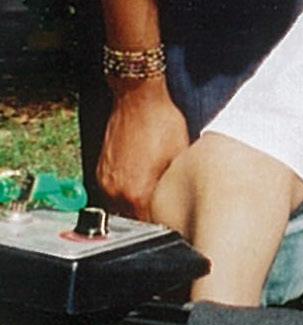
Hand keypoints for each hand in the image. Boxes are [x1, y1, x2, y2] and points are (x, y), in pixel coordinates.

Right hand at [97, 81, 190, 218]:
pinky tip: (140, 183)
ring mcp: (105, 181)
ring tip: (152, 198)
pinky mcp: (101, 170)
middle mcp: (115, 192)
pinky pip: (113, 192)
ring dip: (134, 207)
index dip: (162, 225)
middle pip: (132, 220)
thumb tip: (179, 204)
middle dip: (147, 218)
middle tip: (164, 213)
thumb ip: (174, 189)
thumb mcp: (179, 158)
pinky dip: (125, 192)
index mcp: (136, 193)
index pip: (148, 227)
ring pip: (120, 207)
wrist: (137, 97)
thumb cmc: (161, 122)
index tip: (171, 224)